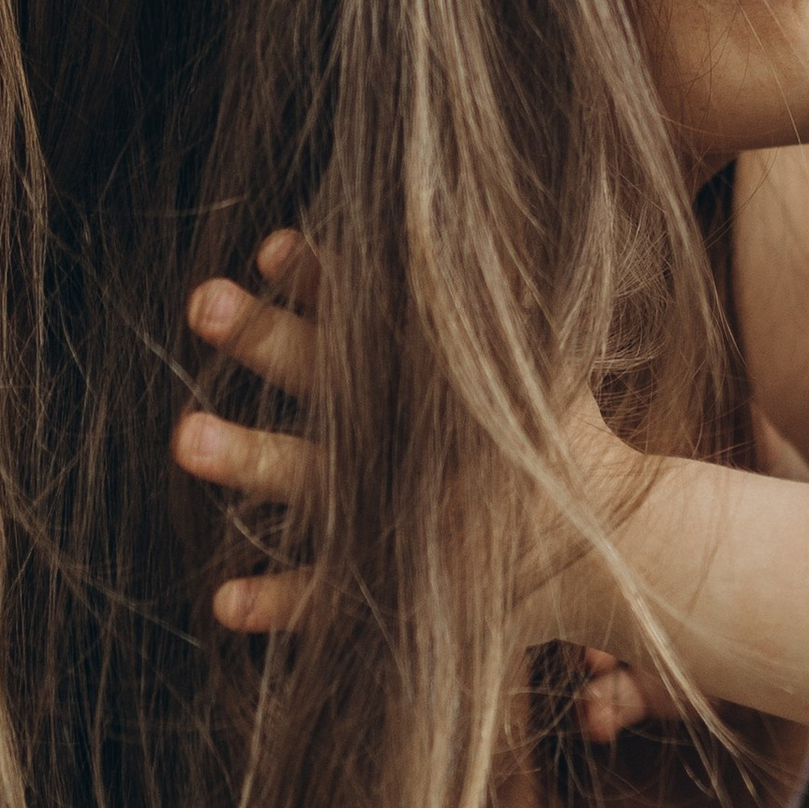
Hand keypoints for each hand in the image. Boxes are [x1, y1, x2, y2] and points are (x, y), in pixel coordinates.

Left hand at [172, 236, 634, 661]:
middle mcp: (420, 445)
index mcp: (447, 384)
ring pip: (313, 484)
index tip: (269, 247)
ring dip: (248, 458)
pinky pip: (335, 600)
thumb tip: (449, 205)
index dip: (321, 277)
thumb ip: (490, 295)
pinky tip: (224, 599)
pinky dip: (283, 602)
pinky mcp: (412, 588)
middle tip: (202, 302)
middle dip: (265, 339)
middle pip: (329, 382)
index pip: (375, 313)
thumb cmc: (568, 438)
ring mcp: (411, 518)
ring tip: (183, 436)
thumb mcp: (544, 355)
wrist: (625, 550)